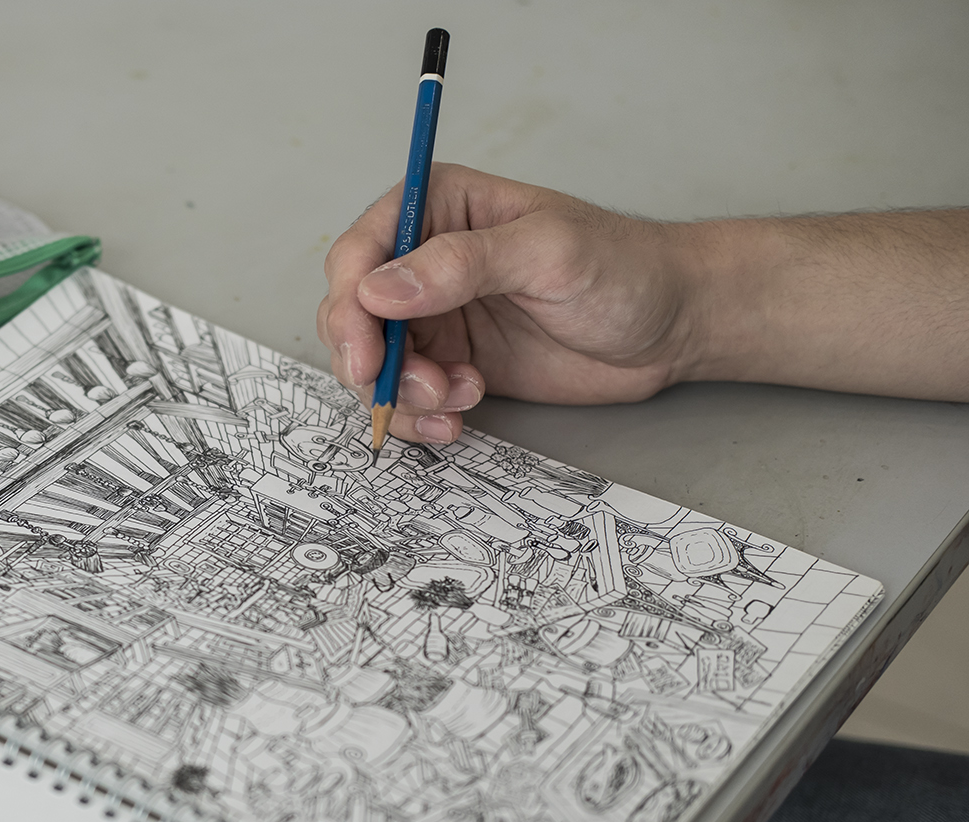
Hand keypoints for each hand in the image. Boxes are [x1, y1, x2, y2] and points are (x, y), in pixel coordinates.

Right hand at [317, 164, 695, 443]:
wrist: (670, 327)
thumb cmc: (623, 267)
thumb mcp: (547, 253)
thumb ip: (462, 264)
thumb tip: (380, 288)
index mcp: (436, 207)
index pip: (359, 254)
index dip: (348, 306)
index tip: (366, 354)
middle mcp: (422, 260)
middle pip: (350, 314)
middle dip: (373, 361)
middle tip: (421, 390)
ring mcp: (434, 315)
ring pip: (371, 363)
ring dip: (403, 394)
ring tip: (458, 399)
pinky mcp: (450, 361)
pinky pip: (404, 395)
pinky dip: (420, 416)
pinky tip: (459, 416)